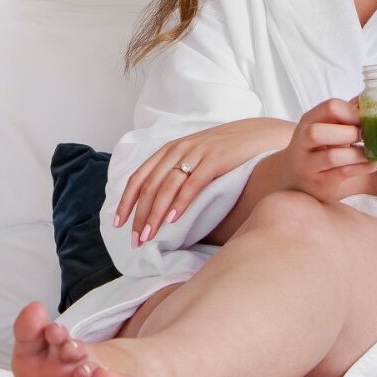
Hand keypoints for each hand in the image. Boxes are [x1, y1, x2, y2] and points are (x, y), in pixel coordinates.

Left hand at [117, 117, 293, 244]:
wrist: (257, 136)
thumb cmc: (224, 151)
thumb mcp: (194, 156)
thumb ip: (176, 172)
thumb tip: (158, 202)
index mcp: (169, 150)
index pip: (139, 177)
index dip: (126, 201)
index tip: (119, 224)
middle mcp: (178, 150)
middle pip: (149, 186)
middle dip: (139, 215)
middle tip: (136, 240)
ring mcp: (196, 154)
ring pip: (166, 187)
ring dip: (155, 214)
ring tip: (149, 236)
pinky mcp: (214, 160)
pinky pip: (192, 184)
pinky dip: (180, 202)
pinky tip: (173, 220)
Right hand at [271, 98, 376, 203]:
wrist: (294, 175)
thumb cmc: (317, 146)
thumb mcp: (325, 126)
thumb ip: (345, 114)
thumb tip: (370, 98)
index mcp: (308, 121)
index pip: (329, 107)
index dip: (352, 112)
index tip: (366, 119)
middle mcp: (302, 142)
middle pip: (317, 132)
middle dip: (348, 132)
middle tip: (366, 136)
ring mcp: (308, 165)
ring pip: (332, 156)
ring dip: (358, 153)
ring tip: (372, 153)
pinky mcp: (320, 183)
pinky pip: (343, 174)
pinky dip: (362, 168)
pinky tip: (373, 164)